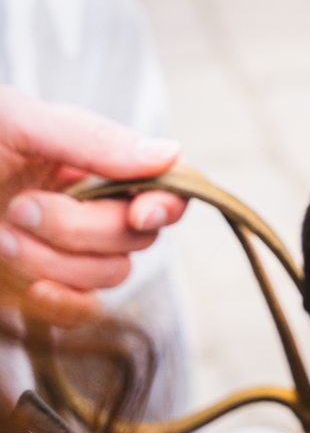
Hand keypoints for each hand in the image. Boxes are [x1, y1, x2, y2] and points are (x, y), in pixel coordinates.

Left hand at [0, 87, 185, 326]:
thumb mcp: (15, 122)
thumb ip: (93, 138)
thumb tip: (170, 152)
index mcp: (93, 161)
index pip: (165, 185)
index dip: (166, 203)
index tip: (140, 211)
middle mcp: (90, 207)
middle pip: (139, 236)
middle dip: (82, 229)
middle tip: (21, 208)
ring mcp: (70, 252)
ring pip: (112, 274)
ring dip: (55, 259)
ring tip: (0, 237)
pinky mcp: (44, 292)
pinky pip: (84, 310)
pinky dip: (59, 300)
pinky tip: (24, 284)